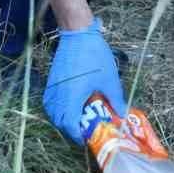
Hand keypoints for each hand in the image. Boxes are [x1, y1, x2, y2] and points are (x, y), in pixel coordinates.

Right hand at [44, 19, 127, 144]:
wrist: (78, 33)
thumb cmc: (94, 55)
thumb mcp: (109, 79)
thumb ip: (115, 99)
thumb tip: (122, 114)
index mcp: (72, 97)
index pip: (69, 124)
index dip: (77, 135)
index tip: (87, 138)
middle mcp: (59, 94)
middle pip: (59, 120)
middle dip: (70, 129)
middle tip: (84, 130)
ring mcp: (53, 87)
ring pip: (53, 111)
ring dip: (63, 119)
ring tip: (78, 118)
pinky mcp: (52, 80)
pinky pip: (51, 101)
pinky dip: (58, 108)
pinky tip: (70, 105)